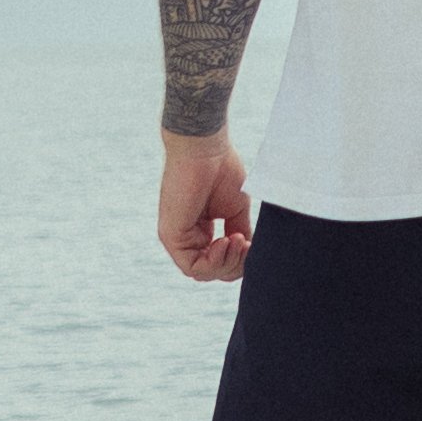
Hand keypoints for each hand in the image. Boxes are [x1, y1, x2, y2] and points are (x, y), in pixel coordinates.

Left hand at [158, 132, 258, 281]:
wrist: (206, 148)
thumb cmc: (221, 169)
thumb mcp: (236, 211)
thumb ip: (239, 234)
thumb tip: (248, 255)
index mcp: (200, 231)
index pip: (218, 263)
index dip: (239, 261)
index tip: (250, 242)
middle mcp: (186, 237)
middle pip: (212, 272)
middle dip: (235, 264)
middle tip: (245, 243)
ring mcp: (177, 237)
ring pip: (202, 273)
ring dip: (227, 263)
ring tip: (236, 240)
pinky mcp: (171, 236)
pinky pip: (192, 266)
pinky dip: (214, 261)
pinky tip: (225, 241)